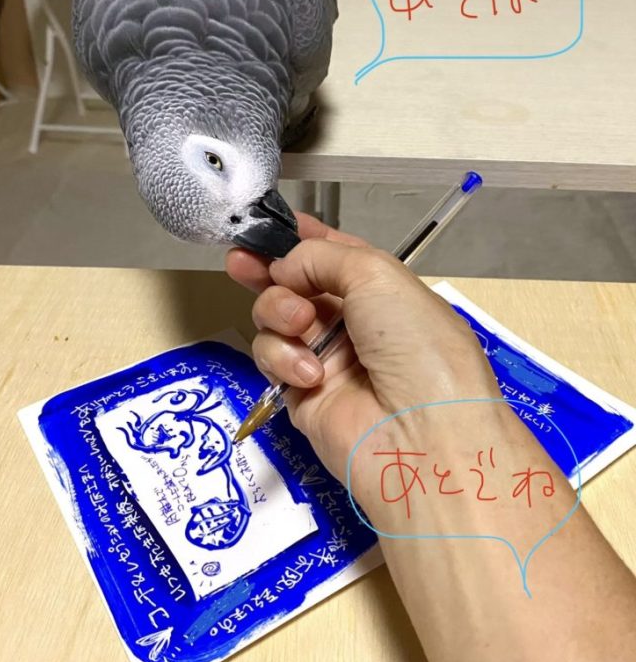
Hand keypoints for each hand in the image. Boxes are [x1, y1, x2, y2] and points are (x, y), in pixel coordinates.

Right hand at [226, 212, 502, 483]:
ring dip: (280, 311)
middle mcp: (353, 323)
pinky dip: (283, 358)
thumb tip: (283, 269)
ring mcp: (326, 359)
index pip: (334, 257)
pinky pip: (273, 360)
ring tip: (301, 323)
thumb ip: (321, 257)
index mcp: (382, 291)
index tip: (272, 226)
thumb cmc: (412, 342)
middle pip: (297, 285)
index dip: (303, 240)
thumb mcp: (377, 275)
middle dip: (267, 270)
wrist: (421, 436)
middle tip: (240, 261)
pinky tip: (309, 374)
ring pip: (276, 319)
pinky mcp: (301, 395)